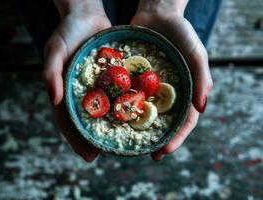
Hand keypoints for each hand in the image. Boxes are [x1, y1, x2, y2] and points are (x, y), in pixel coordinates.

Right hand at [43, 0, 110, 161]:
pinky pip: (118, 95)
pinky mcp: (112, 78)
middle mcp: (82, 93)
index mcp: (66, 92)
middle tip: (108, 156)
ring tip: (124, 144)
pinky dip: (125, 106)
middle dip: (96, 140)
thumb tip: (53, 99)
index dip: (77, 140)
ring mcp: (98, 87)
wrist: (87, 14)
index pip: (68, 121)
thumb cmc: (67, 31)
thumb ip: (51, 72)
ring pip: (104, 112)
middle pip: (88, 121)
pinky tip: (136, 117)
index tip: (89, 156)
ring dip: (112, 128)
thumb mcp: (55, 49)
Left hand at [131, 0, 212, 159]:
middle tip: (148, 155)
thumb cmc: (181, 33)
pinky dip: (124, 108)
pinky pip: (129, 96)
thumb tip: (201, 109)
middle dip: (157, 140)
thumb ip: (201, 78)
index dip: (176, 138)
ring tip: (131, 144)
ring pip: (145, 113)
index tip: (164, 151)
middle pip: (164, 122)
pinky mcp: (134, 79)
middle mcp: (166, 93)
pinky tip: (115, 118)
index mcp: (184, 92)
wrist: (156, 14)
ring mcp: (149, 88)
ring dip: (139, 129)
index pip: (183, 121)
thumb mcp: (196, 53)